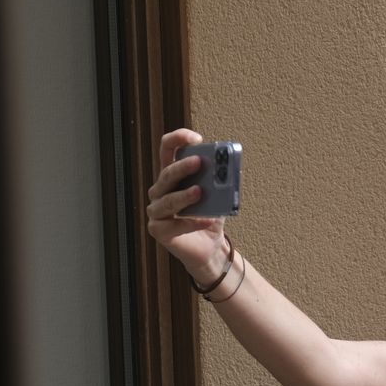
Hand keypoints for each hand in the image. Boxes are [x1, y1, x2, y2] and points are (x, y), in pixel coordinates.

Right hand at [146, 128, 226, 278]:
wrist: (210, 247)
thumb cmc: (210, 216)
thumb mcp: (219, 195)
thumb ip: (221, 181)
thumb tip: (229, 168)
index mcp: (173, 176)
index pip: (168, 150)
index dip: (178, 139)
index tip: (197, 138)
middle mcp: (160, 190)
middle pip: (166, 174)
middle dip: (183, 167)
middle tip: (199, 162)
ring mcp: (156, 210)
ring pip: (167, 200)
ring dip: (184, 195)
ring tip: (200, 192)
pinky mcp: (158, 230)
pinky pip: (173, 224)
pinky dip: (192, 222)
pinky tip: (206, 221)